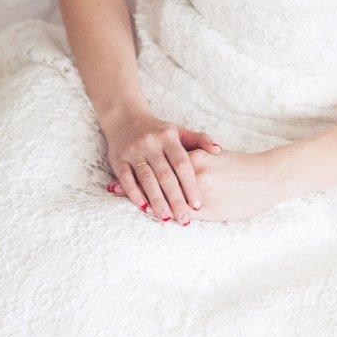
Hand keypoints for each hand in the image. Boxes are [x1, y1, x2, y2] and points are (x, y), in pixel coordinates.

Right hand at [103, 111, 220, 223]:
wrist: (125, 117)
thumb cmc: (157, 130)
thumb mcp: (179, 131)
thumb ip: (199, 140)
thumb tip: (218, 150)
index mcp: (168, 137)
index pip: (181, 164)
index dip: (190, 185)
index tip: (198, 204)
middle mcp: (150, 143)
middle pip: (165, 175)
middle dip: (175, 199)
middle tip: (184, 219)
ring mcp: (133, 151)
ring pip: (146, 179)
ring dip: (156, 200)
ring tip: (166, 218)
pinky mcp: (118, 159)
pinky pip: (127, 179)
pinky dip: (135, 194)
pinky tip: (144, 208)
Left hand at [109, 147, 286, 223]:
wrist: (266, 177)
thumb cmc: (241, 167)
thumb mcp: (216, 157)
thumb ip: (196, 157)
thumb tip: (179, 162)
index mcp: (194, 158)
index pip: (161, 165)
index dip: (141, 169)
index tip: (121, 172)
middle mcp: (193, 173)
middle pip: (157, 180)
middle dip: (133, 186)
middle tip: (110, 189)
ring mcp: (198, 192)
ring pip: (165, 198)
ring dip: (143, 201)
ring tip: (122, 203)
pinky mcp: (207, 208)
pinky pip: (180, 213)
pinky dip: (164, 214)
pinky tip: (152, 218)